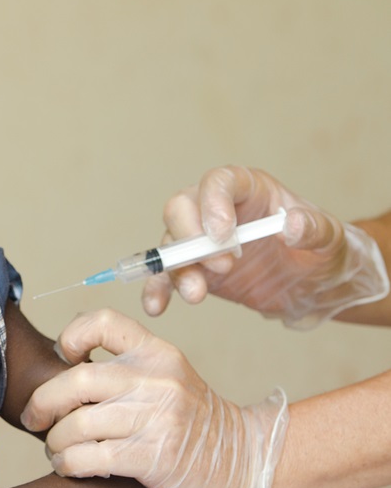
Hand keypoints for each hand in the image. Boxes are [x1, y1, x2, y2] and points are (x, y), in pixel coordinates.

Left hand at [21, 309, 287, 487]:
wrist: (243, 459)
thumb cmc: (193, 420)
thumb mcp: (167, 377)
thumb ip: (124, 368)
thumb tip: (62, 369)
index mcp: (157, 353)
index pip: (104, 321)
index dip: (73, 334)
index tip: (62, 357)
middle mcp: (156, 380)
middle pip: (77, 380)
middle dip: (44, 402)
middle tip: (34, 417)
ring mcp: (156, 419)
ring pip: (79, 424)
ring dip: (55, 440)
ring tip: (56, 448)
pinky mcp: (153, 458)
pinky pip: (92, 458)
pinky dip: (69, 463)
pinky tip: (69, 465)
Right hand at [142, 165, 388, 327]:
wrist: (315, 286)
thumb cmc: (321, 251)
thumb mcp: (330, 238)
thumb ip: (314, 228)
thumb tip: (292, 225)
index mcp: (248, 188)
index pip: (218, 181)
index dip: (213, 202)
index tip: (222, 233)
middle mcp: (216, 208)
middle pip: (182, 208)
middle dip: (192, 236)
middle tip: (222, 265)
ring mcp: (201, 239)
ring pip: (171, 244)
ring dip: (178, 268)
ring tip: (197, 294)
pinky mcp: (194, 269)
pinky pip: (167, 275)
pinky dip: (158, 289)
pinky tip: (157, 305)